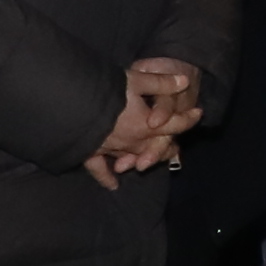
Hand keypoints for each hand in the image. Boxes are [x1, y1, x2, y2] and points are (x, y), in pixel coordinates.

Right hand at [83, 57, 200, 182]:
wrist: (67, 104)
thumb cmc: (104, 90)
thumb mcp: (135, 80)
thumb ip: (160, 83)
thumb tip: (184, 81)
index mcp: (145, 125)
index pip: (174, 124)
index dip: (188, 118)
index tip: (198, 113)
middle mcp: (131, 141)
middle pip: (155, 146)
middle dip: (167, 144)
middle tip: (176, 146)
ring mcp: (110, 149)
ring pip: (132, 157)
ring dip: (143, 159)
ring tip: (149, 162)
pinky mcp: (89, 153)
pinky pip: (100, 169)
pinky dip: (106, 177)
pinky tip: (113, 185)